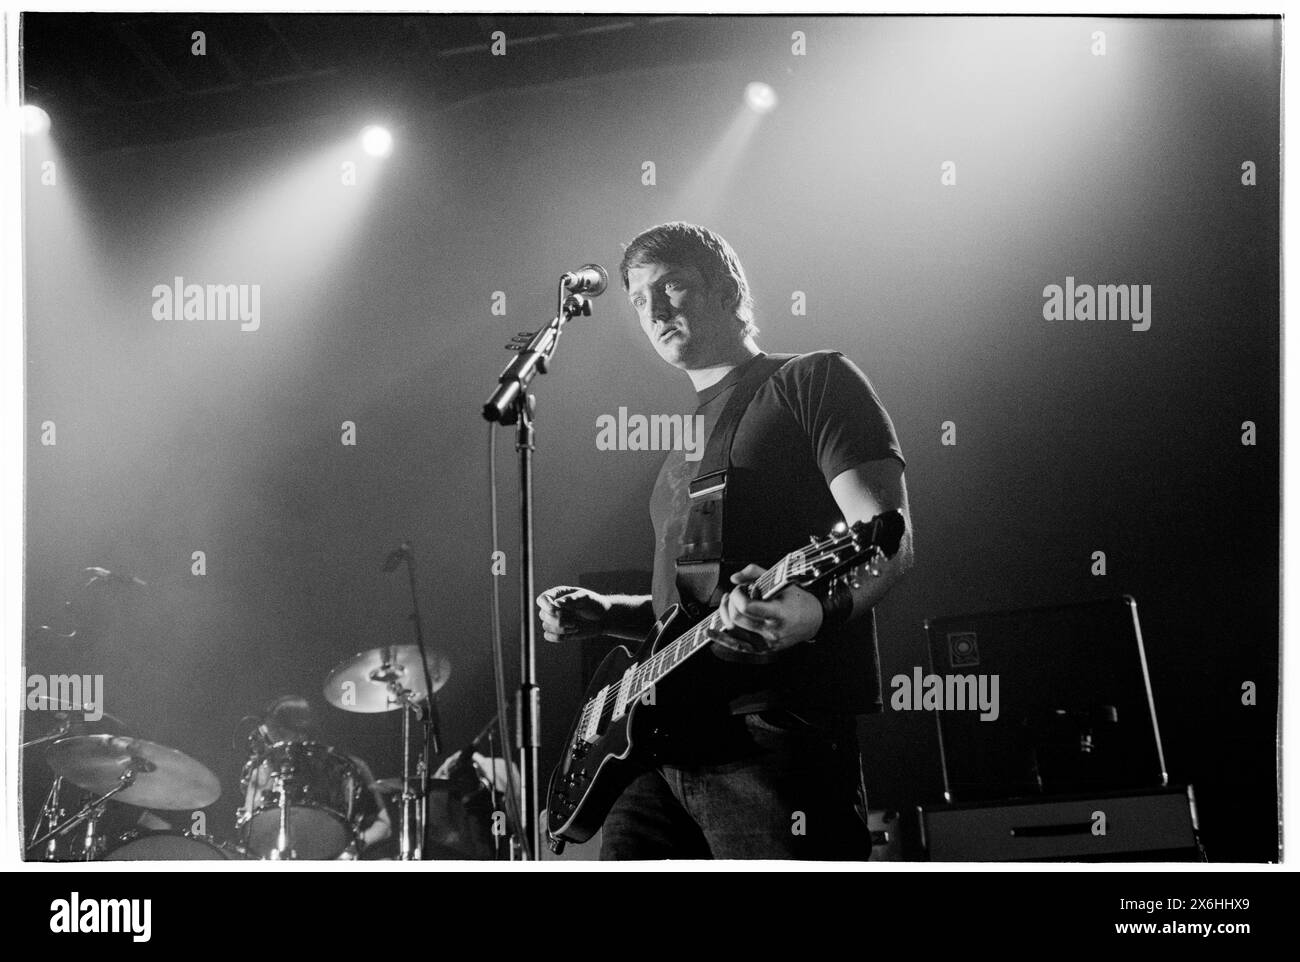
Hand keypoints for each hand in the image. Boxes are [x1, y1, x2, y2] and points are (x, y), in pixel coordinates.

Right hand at [536, 586, 608, 642]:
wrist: (602, 618)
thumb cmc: (594, 604)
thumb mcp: (585, 598)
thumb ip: (571, 599)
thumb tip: (556, 603)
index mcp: (558, 595)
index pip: (542, 599)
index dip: (545, 605)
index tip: (556, 609)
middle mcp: (553, 607)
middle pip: (543, 615)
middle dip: (558, 620)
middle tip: (574, 621)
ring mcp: (555, 619)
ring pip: (546, 626)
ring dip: (561, 629)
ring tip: (576, 626)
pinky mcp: (558, 631)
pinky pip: (548, 636)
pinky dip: (558, 637)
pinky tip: (571, 633)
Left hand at [708, 564, 823, 655]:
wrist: (815, 620)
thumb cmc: (798, 600)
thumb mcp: (782, 580)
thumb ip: (756, 573)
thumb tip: (734, 578)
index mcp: (779, 613)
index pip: (747, 607)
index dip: (737, 595)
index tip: (741, 588)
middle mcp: (772, 631)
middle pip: (738, 619)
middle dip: (731, 603)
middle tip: (736, 594)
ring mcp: (767, 643)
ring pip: (734, 631)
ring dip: (725, 614)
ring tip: (730, 603)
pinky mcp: (763, 649)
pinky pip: (737, 645)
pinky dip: (722, 639)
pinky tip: (710, 632)